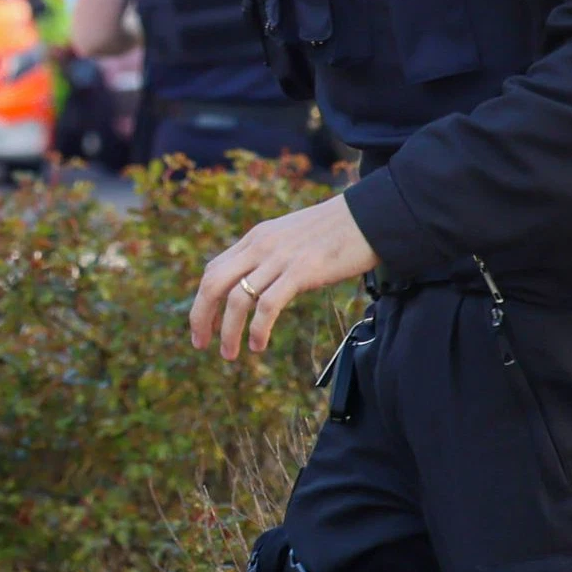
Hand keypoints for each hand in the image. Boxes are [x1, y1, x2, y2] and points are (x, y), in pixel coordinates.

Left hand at [189, 191, 377, 359]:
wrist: (370, 217)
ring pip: (236, 299)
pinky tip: (258, 344)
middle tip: (200, 344)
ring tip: (229, 354)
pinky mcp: (301, 271)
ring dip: (227, 332)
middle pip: (213, 285)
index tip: (202, 324)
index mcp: (255, 238)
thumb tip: (257, 283)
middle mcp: (260, 246)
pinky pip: (267, 305)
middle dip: (201, 317)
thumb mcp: (291, 238)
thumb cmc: (336, 232)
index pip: (214, 270)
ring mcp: (279, 259)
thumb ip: (270, 256)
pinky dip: (258, 329)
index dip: (202, 300)